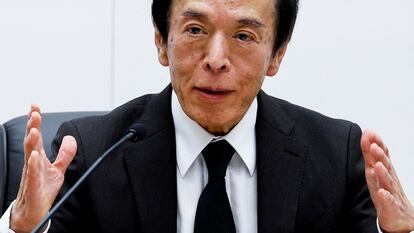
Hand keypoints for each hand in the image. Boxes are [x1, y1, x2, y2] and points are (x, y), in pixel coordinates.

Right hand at [10, 105, 76, 232]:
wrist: (34, 210)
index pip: (35, 135)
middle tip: (34, 112)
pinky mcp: (34, 185)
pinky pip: (32, 174)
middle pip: (31, 141)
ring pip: (29, 154)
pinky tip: (34, 156)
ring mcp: (32, 173)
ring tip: (33, 129)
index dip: (34, 121)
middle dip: (32, 125)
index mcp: (38, 156)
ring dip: (31, 141)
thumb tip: (70, 138)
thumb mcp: (58, 169)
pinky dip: (33, 164)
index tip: (35, 106)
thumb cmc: (43, 188)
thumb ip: (65, 154)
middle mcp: (33, 162)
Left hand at [361, 129, 413, 232]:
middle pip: (385, 166)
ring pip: (387, 182)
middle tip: (373, 145)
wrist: (401, 217)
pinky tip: (383, 193)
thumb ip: (370, 152)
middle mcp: (389, 180)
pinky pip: (389, 203)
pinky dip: (386, 198)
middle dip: (380, 155)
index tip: (369, 132)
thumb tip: (367, 133)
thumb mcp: (376, 170)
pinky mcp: (391, 208)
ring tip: (378, 165)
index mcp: (384, 170)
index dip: (376, 144)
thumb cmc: (387, 190)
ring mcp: (391, 193)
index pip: (382, 155)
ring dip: (383, 173)